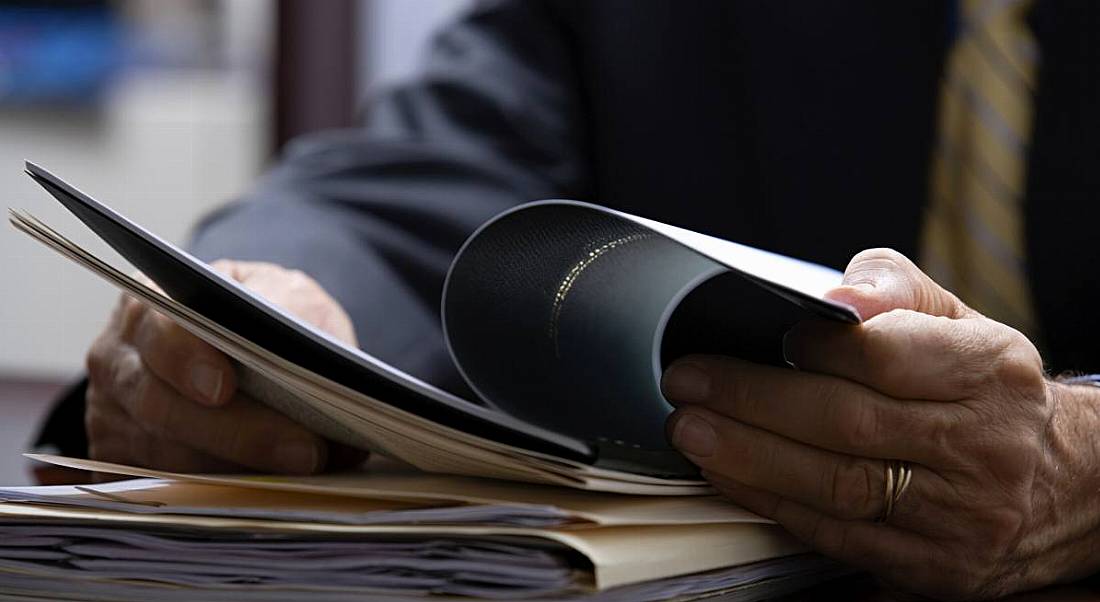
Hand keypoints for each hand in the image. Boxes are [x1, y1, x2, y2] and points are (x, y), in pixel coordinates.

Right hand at [85, 260, 363, 475]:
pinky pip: (159, 487)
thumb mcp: (283, 294)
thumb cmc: (258, 320)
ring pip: (164, 455)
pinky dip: (216, 493)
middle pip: (161, 404)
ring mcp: (110, 415)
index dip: (187, 358)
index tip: (224, 387)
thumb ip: (295, 314)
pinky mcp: (120, 463)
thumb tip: (320, 358)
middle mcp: (118, 359)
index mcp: (153, 303)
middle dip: (238, 433)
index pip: (158, 329)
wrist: (240, 350)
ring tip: (303, 472)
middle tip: (303, 451)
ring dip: (237, 469)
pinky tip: (267, 489)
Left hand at [662, 249, 1099, 599]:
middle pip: (848, 422)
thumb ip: (892, 290)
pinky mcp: (935, 566)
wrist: (1057, 483)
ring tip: (692, 430)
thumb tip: (834, 297)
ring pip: (837, 485)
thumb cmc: (981, 390)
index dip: (813, 345)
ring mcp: (960, 515)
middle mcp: (983, 446)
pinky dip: (774, 503)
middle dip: (753, 401)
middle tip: (688, 384)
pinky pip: (838, 534)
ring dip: (749, 457)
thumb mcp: (958, 321)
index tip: (762, 334)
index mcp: (991, 372)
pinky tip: (729, 475)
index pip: (886, 356)